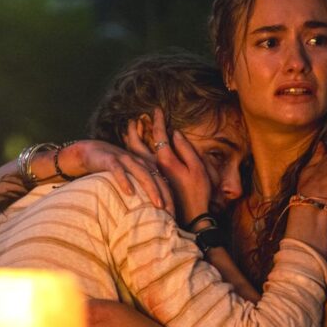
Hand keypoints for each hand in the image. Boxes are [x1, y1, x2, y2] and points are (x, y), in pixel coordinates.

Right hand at [63, 139, 173, 213]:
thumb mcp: (129, 176)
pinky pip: (118, 170)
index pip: (162, 182)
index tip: (174, 216)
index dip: (170, 198)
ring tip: (158, 205)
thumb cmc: (113, 168)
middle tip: (171, 213)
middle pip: (157, 179)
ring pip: (142, 174)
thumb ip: (140, 187)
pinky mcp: (110, 160)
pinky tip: (129, 192)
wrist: (91, 151)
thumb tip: (151, 211)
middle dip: (165, 196)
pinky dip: (125, 181)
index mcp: (146, 166)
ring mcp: (125, 159)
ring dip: (151, 189)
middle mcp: (139, 162)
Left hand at [125, 108, 211, 224]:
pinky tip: (132, 150)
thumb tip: (175, 134)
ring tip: (128, 131)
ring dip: (130, 141)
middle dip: (134, 130)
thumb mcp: (197, 168)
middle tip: (132, 120)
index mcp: (165, 160)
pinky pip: (136, 163)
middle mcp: (154, 166)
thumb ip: (186, 149)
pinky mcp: (150, 182)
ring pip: (133, 154)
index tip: (156, 109)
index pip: (158, 135)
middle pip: (137, 144)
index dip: (157, 120)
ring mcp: (150, 175)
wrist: (190, 217)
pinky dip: (133, 153)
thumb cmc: (198, 192)